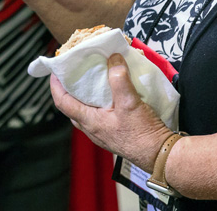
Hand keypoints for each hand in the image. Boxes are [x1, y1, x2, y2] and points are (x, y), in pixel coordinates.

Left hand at [49, 53, 172, 170]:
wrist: (161, 157)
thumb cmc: (143, 134)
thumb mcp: (130, 102)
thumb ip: (119, 79)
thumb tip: (113, 58)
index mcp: (89, 122)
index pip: (62, 102)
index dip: (55, 86)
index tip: (55, 71)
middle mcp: (92, 130)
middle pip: (72, 107)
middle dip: (69, 90)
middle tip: (73, 74)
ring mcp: (103, 134)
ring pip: (86, 113)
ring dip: (85, 97)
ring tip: (91, 81)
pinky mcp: (114, 135)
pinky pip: (99, 117)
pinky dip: (99, 104)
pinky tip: (110, 95)